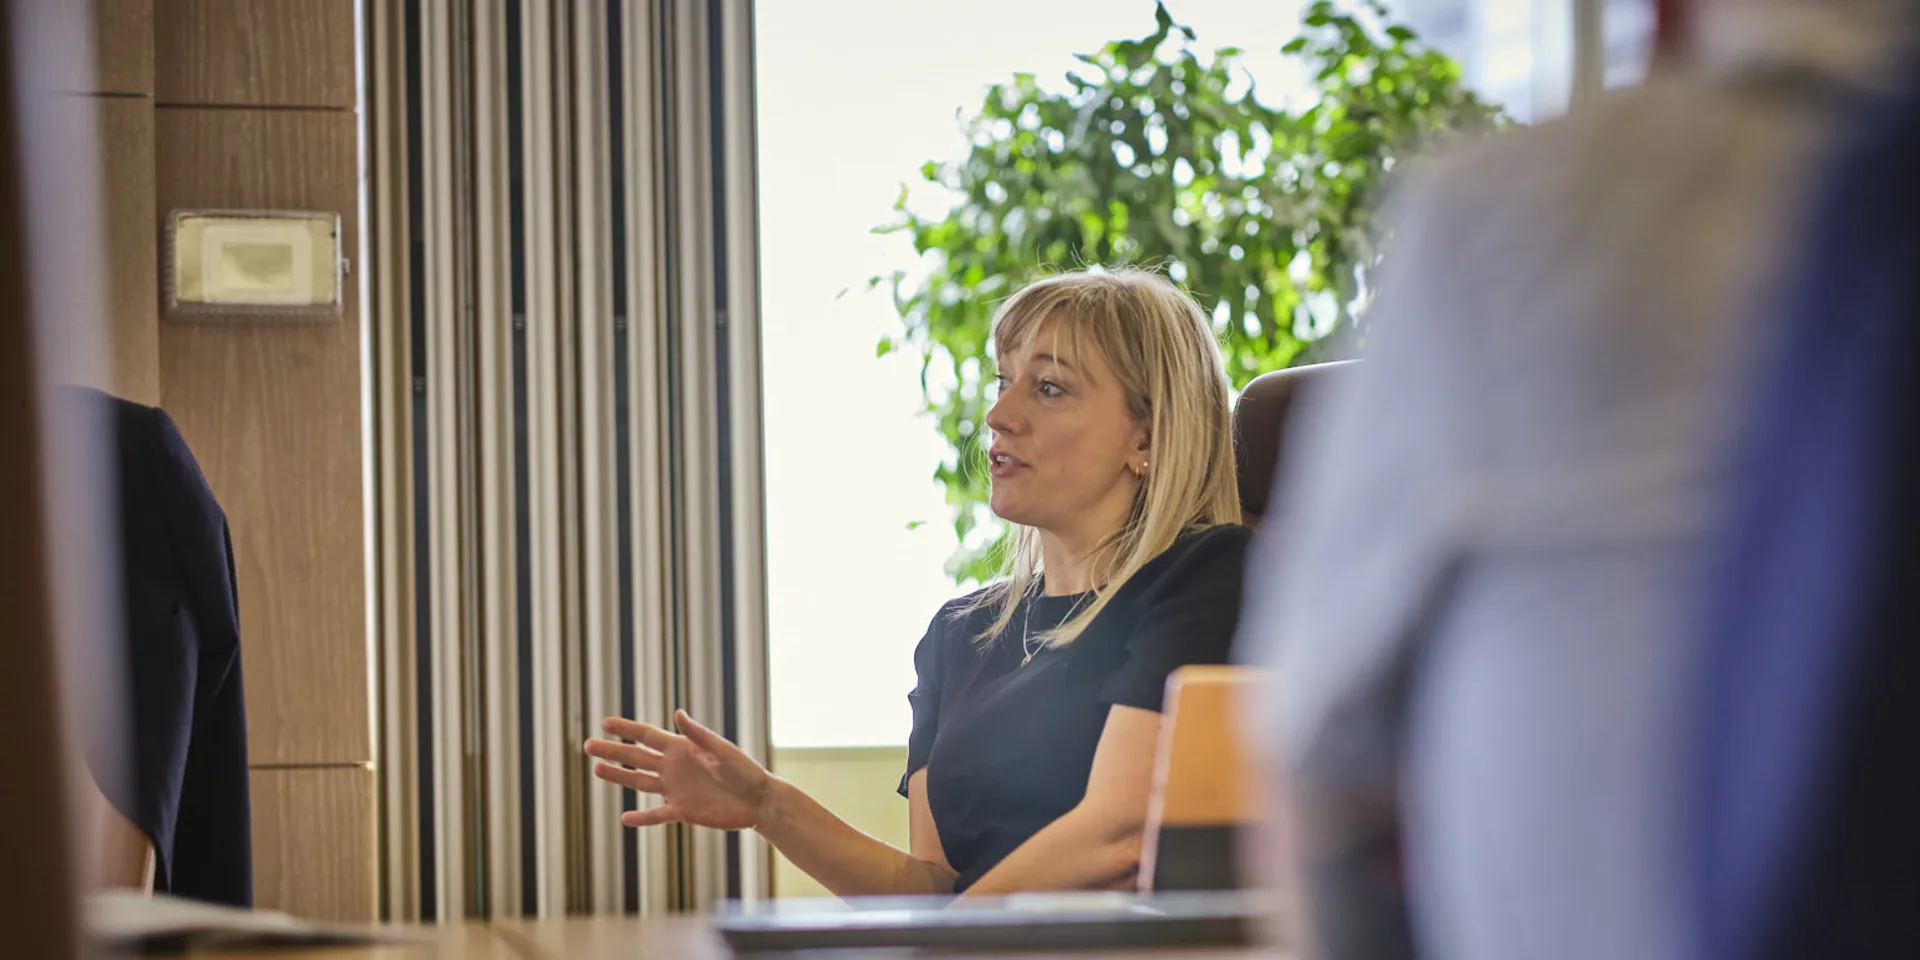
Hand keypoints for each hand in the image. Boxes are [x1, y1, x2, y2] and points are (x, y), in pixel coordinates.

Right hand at [584, 709, 773, 830]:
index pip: (648, 736)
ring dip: (618, 777)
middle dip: (612, 751)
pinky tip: (625, 818)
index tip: (604, 722)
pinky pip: (656, 815)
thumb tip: (678, 713)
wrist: (758, 801)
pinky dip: (642, 818)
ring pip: (640, 782)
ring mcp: (676, 789)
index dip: (626, 729)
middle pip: (636, 757)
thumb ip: (699, 735)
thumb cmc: (745, 771)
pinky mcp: (682, 811)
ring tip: (596, 770)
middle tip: (588, 746)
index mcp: (682, 749)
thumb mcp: (723, 751)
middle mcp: (674, 767)